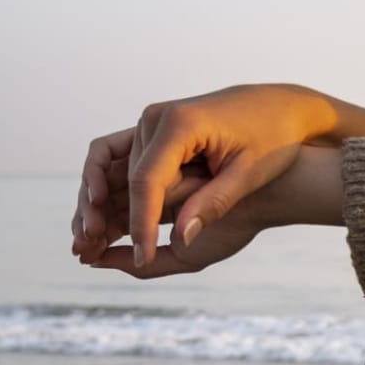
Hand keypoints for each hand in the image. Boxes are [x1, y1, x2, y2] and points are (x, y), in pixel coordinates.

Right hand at [71, 84, 364, 268]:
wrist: (277, 107)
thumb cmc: (271, 139)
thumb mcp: (248, 174)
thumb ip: (214, 204)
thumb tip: (180, 240)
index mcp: (181, 124)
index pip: (147, 180)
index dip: (141, 222)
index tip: (144, 257)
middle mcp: (156, 118)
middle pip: (125, 176)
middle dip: (111, 218)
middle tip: (92, 257)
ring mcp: (150, 121)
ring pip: (117, 171)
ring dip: (99, 205)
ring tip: (87, 243)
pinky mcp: (153, 130)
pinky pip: (122, 161)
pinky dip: (109, 187)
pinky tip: (104, 216)